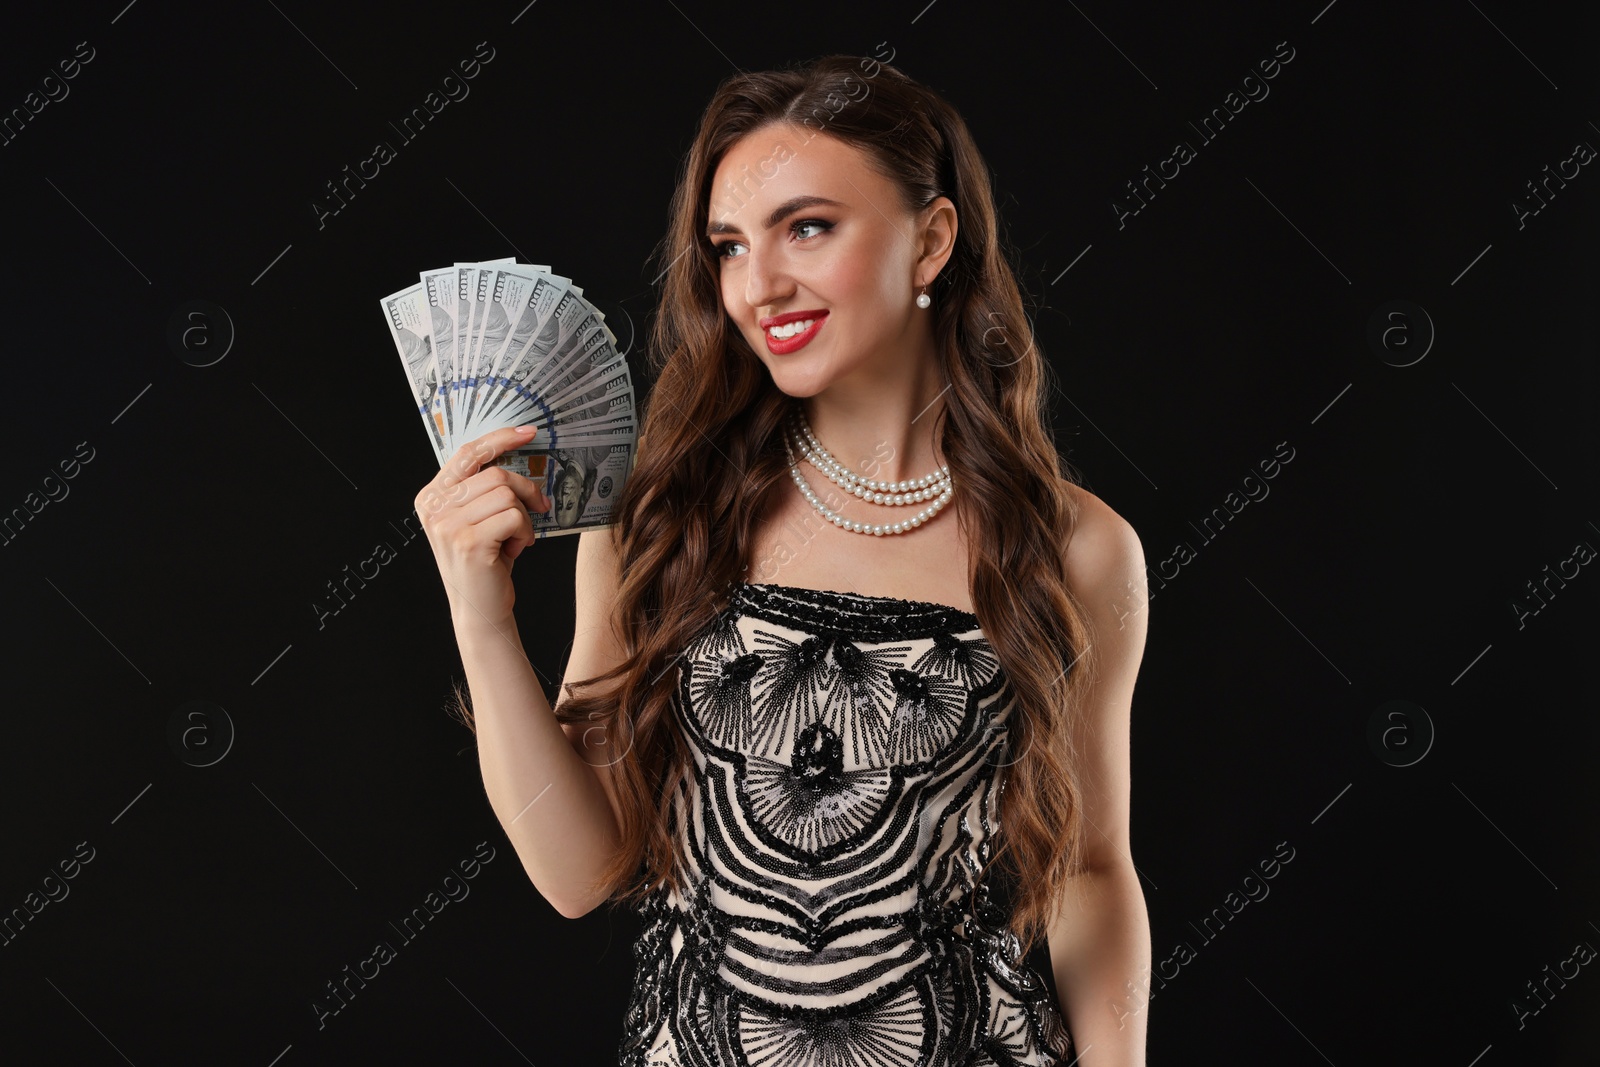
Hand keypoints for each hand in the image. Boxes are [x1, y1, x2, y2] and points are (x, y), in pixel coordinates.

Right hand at [414, 426, 551, 627]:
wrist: (480, 610)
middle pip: (495, 474)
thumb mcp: (476, 519)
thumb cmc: (485, 562)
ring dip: (524, 518)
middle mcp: (434, 508)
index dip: (500, 438)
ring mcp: (449, 525)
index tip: (528, 432)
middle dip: (525, 490)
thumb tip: (518, 452)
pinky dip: (525, 532)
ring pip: (507, 495)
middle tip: (538, 508)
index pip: (467, 453)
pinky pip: (515, 517)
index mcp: (432, 496)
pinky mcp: (469, 542)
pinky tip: (516, 549)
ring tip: (515, 539)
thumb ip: (483, 488)